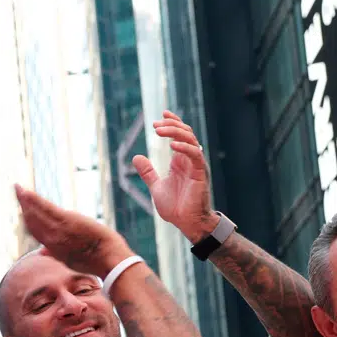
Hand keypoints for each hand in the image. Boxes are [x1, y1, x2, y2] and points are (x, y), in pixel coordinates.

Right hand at [14, 185, 131, 277]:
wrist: (108, 258)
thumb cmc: (94, 261)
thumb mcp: (70, 260)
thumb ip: (54, 253)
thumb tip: (42, 251)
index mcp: (52, 247)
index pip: (35, 230)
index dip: (27, 218)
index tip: (22, 207)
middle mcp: (51, 238)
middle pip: (32, 221)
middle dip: (24, 206)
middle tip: (18, 191)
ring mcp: (58, 229)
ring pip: (36, 214)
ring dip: (27, 200)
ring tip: (19, 188)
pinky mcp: (66, 220)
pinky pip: (46, 208)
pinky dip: (35, 200)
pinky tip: (27, 192)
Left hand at [132, 111, 216, 243]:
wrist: (186, 222)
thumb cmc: (175, 207)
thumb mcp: (156, 186)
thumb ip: (148, 172)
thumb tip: (136, 157)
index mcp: (180, 161)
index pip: (180, 135)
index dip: (173, 123)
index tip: (162, 114)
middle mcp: (189, 160)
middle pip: (185, 133)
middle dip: (172, 125)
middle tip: (156, 123)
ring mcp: (196, 166)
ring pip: (190, 140)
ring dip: (175, 132)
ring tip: (159, 130)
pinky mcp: (200, 173)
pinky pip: (195, 155)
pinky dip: (184, 148)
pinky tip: (172, 146)